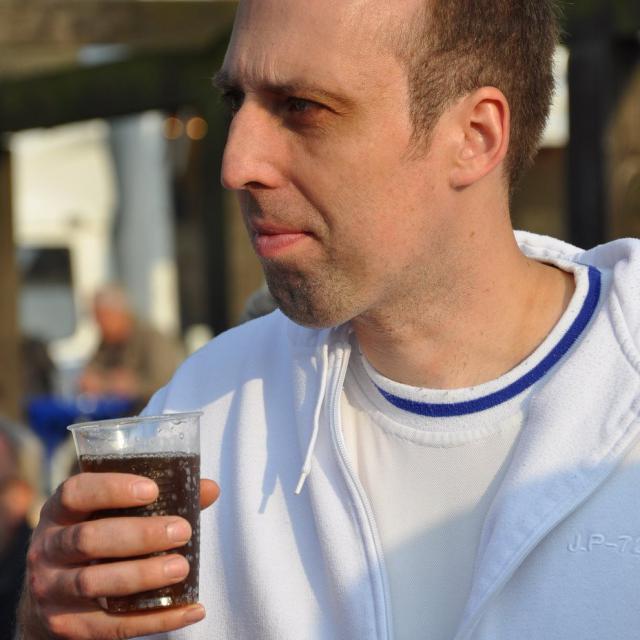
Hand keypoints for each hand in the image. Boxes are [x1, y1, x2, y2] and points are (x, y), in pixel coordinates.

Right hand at [20, 474, 219, 638]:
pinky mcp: (67, 626)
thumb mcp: (110, 514)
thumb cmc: (98, 538)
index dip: (112, 489)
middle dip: (139, 535)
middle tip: (181, 531)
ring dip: (143, 575)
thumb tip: (210, 488)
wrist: (52, 598)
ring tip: (181, 568)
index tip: (152, 490)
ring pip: (94, 583)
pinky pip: (112, 626)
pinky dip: (155, 619)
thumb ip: (161, 499)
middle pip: (88, 539)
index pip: (76, 492)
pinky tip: (190, 609)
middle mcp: (47, 549)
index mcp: (60, 512)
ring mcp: (51, 590)